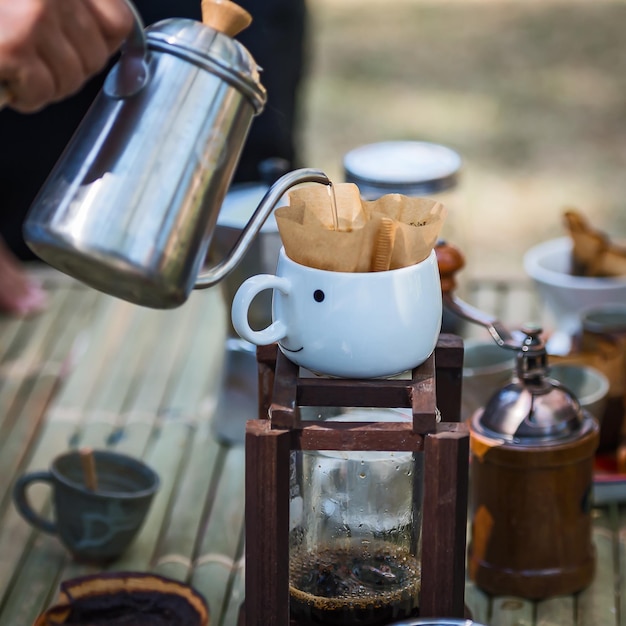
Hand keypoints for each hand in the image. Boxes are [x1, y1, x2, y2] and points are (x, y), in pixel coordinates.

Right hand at [0, 0, 133, 111]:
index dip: (105, 46)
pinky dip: (26, 96)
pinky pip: (42, 91)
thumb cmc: (0, 12)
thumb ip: (69, 12)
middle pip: (96, 58)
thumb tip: (109, 53)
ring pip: (72, 80)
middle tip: (40, 63)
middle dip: (71, 71)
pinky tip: (7, 78)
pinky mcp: (14, 47)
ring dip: (47, 86)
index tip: (85, 53)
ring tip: (19, 68)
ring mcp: (35, 18)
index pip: (119, 22)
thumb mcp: (34, 1)